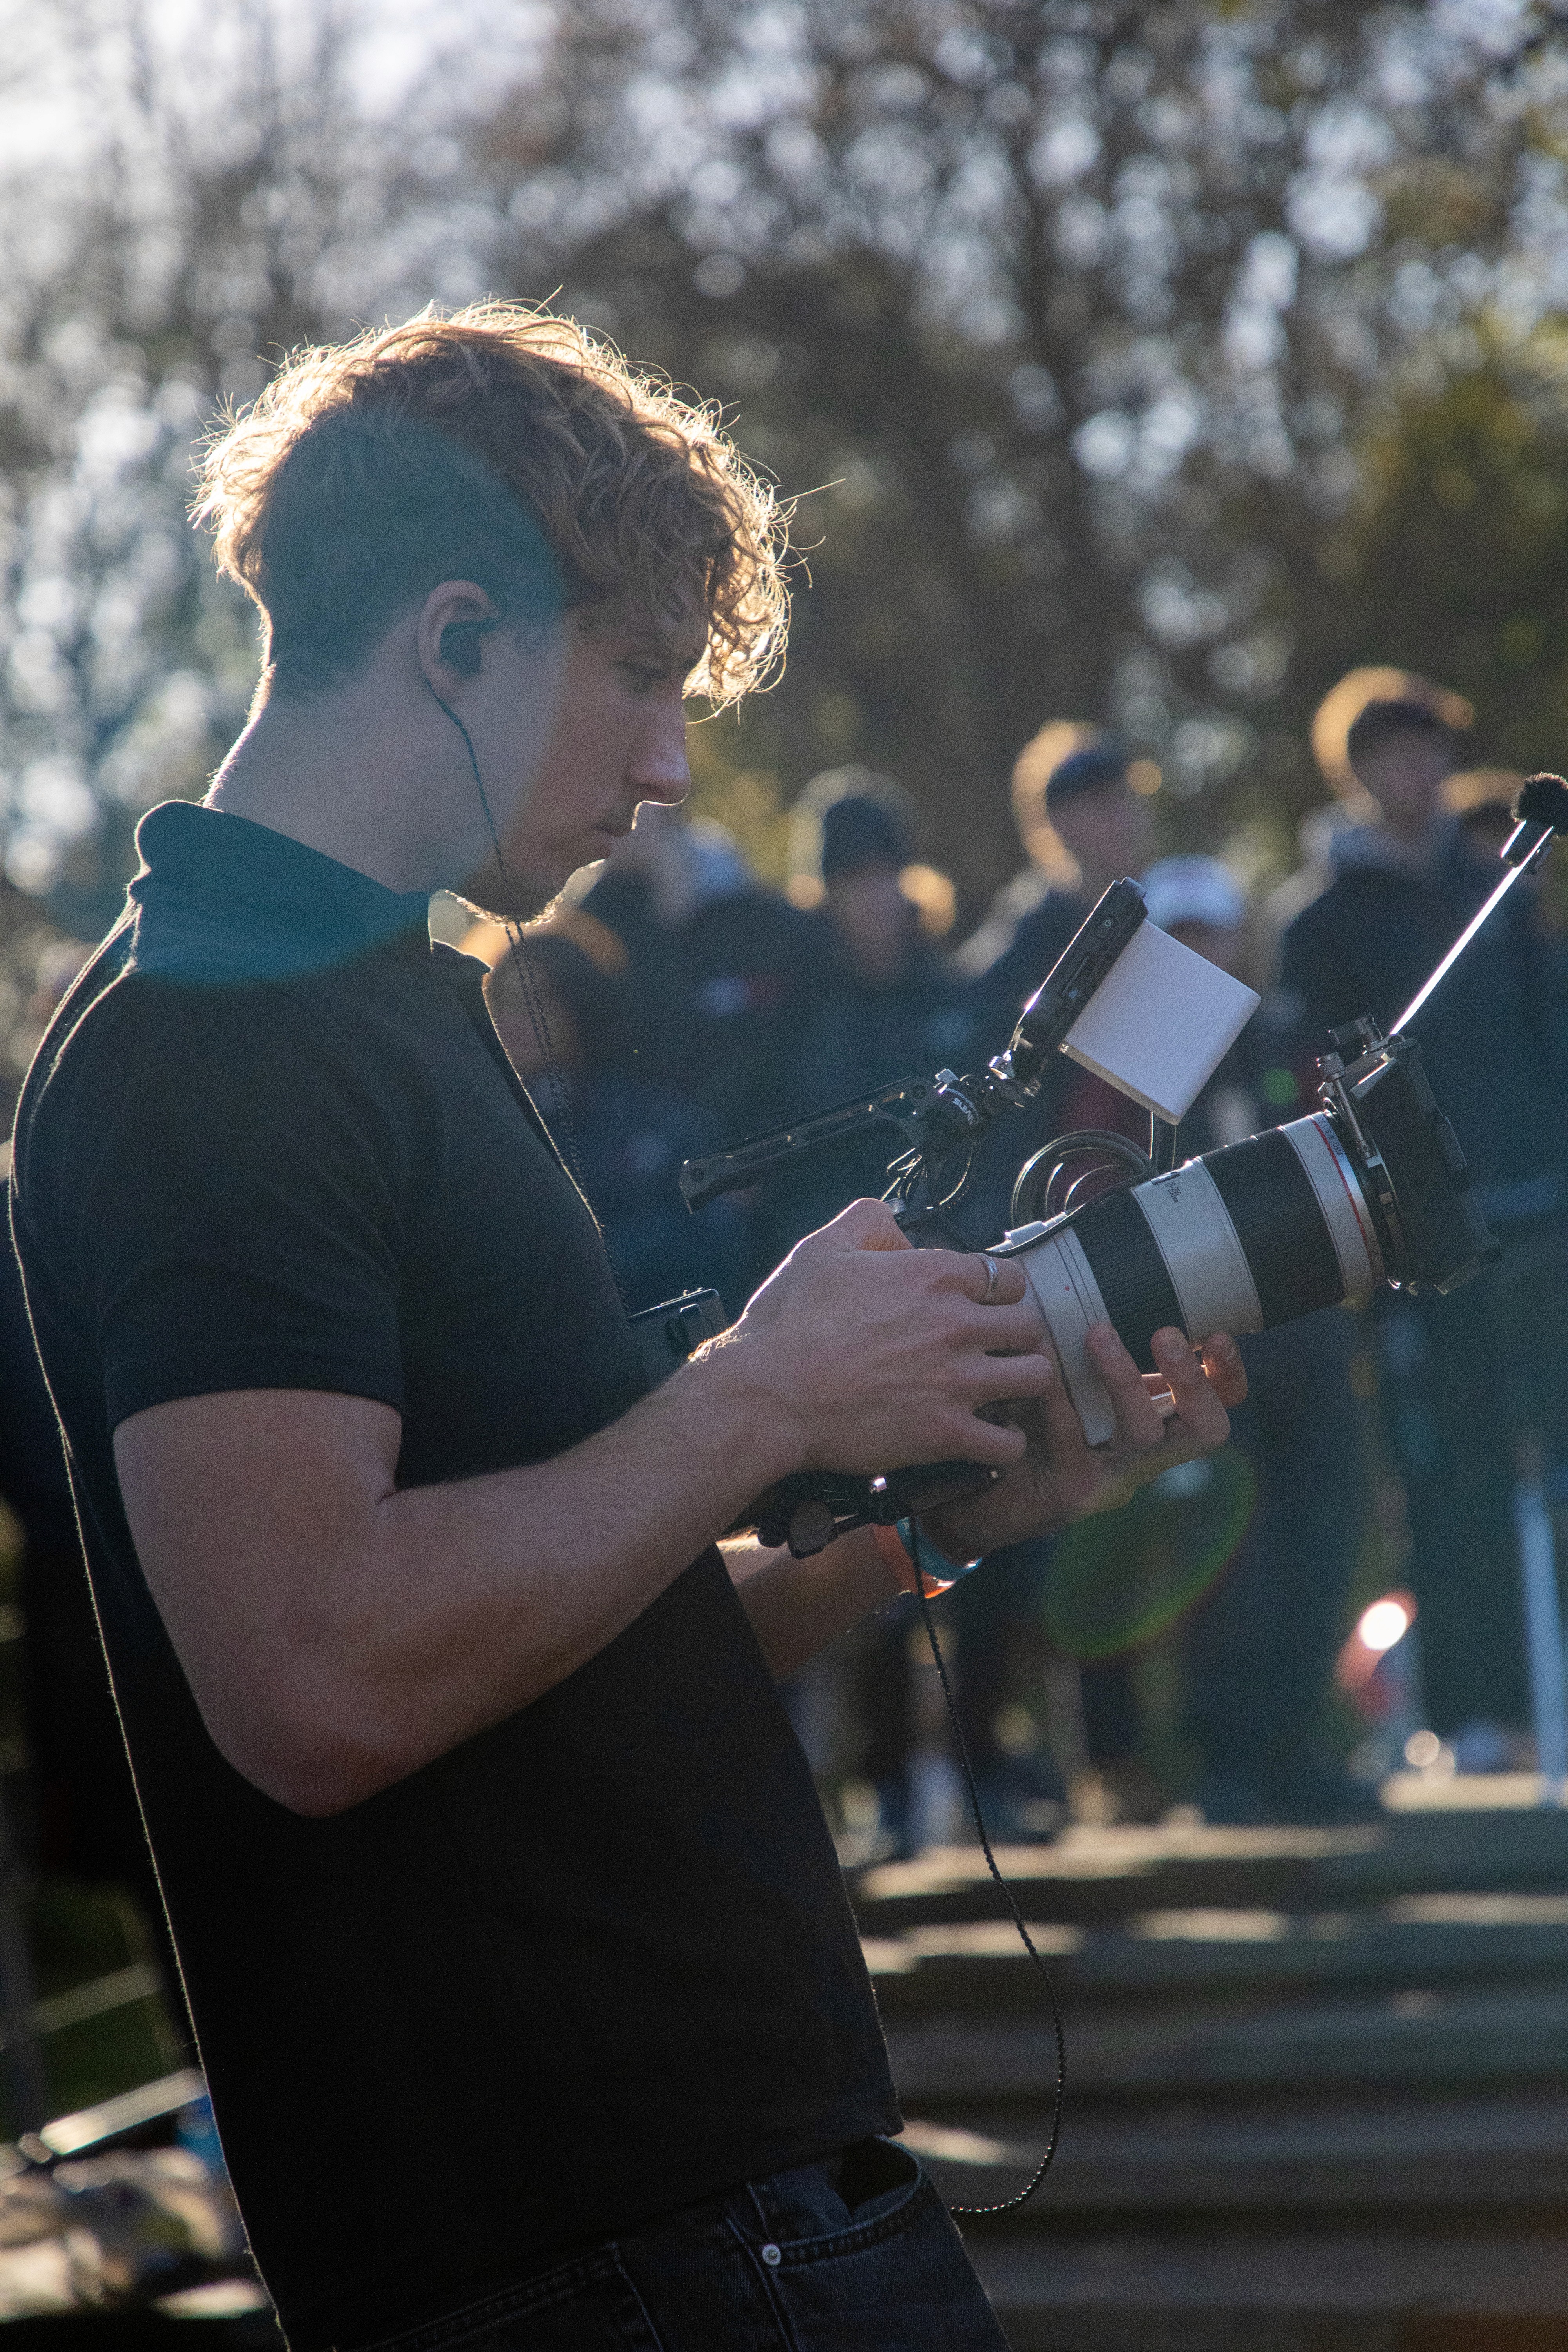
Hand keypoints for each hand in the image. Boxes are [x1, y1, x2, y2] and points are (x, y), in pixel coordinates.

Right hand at [716, 1199, 1054, 1477]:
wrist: (765, 1396)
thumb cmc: (787, 1326)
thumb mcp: (820, 1249)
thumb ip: (866, 1222)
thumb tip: (896, 1227)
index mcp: (932, 1276)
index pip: (1007, 1277)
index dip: (996, 1293)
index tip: (981, 1308)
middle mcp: (955, 1325)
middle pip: (1029, 1325)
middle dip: (1015, 1337)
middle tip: (993, 1351)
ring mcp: (956, 1381)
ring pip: (1036, 1378)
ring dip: (1021, 1384)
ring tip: (998, 1392)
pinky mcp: (945, 1433)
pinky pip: (1008, 1443)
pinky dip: (1004, 1443)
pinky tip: (985, 1437)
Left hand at [920, 1322, 1246, 1562]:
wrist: (976, 1494)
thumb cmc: (1023, 1424)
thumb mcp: (1064, 1381)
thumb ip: (1086, 1344)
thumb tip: (1086, 1267)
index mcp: (1152, 1427)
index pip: (1215, 1407)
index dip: (1227, 1374)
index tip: (1218, 1334)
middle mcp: (1144, 1459)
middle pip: (1204, 1430)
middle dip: (1192, 1379)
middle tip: (1169, 1334)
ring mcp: (1111, 1480)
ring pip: (1145, 1436)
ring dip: (1125, 1380)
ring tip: (1099, 1335)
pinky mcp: (1072, 1493)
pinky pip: (1074, 1440)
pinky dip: (1058, 1399)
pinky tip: (1040, 1371)